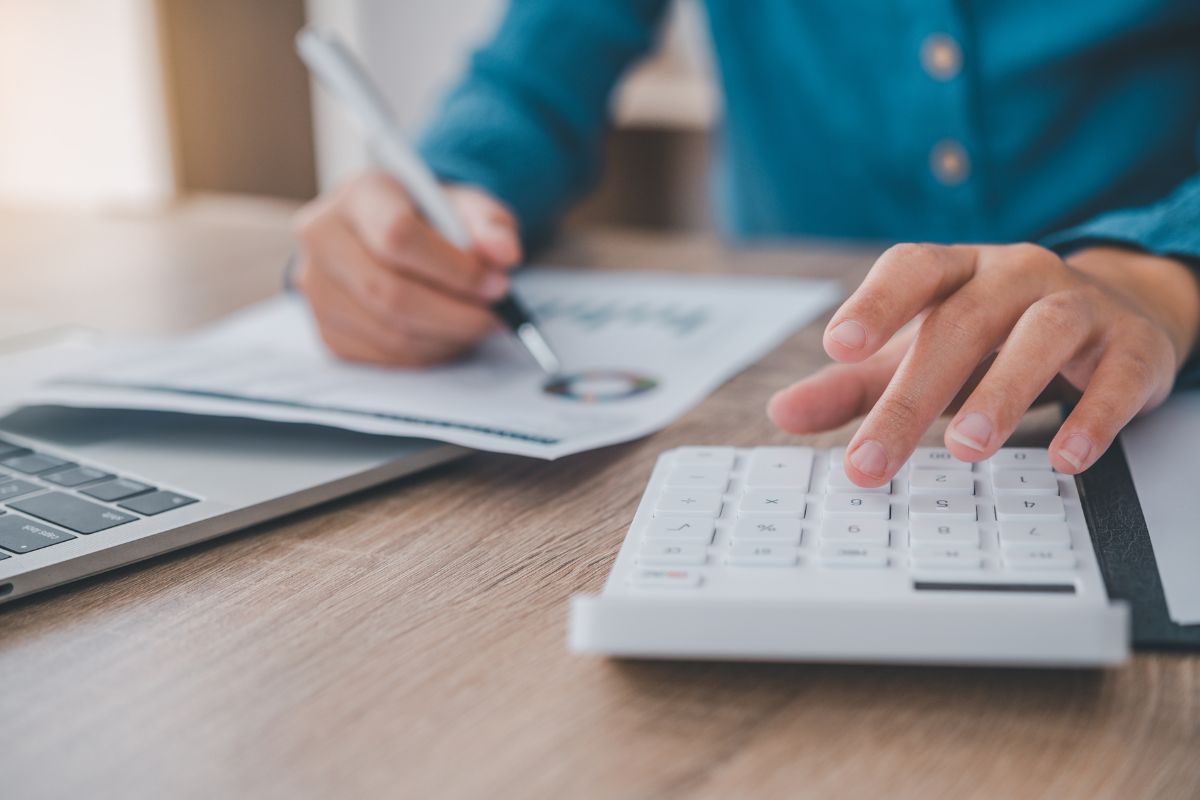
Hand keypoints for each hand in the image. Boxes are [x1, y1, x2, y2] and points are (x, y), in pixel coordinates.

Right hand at [293, 171, 520, 365]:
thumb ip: (491, 225)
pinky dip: (428, 352)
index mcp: (359, 194)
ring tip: (477, 324)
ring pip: (389, 331)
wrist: (397, 235)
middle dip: (455, 313)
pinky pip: (384, 355)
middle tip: (495, 315)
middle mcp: (323, 238)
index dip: (453, 268)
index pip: (397, 235)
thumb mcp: (469, 206)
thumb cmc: (433, 218)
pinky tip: (449, 334)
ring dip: (447, 337)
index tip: (495, 283)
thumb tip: (504, 255)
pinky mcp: (328, 329)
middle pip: (388, 292)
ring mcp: (317, 288)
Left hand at [769, 243, 1199, 485]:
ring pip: (1043, 334)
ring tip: (966, 446)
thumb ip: (852, 384)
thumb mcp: (918, 352)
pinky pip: (1118, 377)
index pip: (913, 269)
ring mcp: (1078, 306)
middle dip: (915, 393)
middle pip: (962, 322)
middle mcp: (1015, 276)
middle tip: (875, 457)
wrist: (1112, 313)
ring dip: (1002, 391)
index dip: (876, 302)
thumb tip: (782, 413)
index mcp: (957, 272)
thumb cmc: (995, 336)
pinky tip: (1066, 457)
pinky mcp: (1132, 347)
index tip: (838, 346)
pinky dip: (1094, 416)